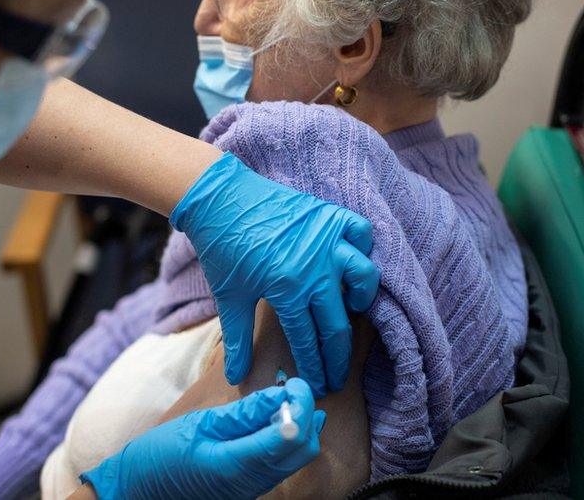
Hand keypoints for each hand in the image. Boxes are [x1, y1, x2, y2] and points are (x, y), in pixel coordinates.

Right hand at [81, 377, 325, 499]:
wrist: (138, 490)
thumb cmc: (159, 455)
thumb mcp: (198, 424)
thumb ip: (243, 414)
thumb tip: (279, 395)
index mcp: (235, 465)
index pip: (290, 436)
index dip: (301, 406)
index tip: (295, 383)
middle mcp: (250, 483)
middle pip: (303, 451)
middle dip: (307, 416)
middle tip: (293, 388)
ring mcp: (251, 490)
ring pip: (296, 459)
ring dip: (300, 427)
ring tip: (285, 400)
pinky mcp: (249, 489)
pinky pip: (281, 465)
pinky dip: (287, 440)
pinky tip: (276, 420)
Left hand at [171, 153, 379, 395]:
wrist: (220, 198)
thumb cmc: (223, 249)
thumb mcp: (229, 297)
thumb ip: (237, 339)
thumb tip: (236, 376)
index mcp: (287, 289)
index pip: (309, 340)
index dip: (316, 367)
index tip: (321, 385)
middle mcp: (315, 267)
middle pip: (338, 323)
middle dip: (338, 356)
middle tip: (338, 374)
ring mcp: (326, 239)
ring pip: (363, 275)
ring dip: (361, 297)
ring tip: (350, 307)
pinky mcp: (330, 215)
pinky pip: (361, 232)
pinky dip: (362, 246)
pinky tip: (350, 260)